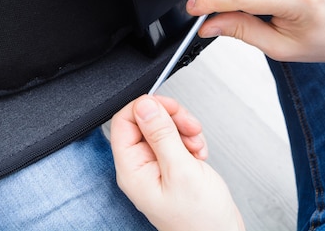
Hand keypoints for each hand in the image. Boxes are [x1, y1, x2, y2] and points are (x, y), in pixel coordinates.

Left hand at [110, 95, 244, 230]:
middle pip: (146, 122)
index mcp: (132, 169)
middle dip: (171, 119)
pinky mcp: (171, 167)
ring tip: (196, 146)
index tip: (168, 107)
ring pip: (163, 129)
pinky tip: (198, 155)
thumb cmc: (200, 220)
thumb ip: (161, 135)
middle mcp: (140, 167)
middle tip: (189, 127)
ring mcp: (156, 167)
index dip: (146, 108)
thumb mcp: (181, 170)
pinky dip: (190, 141)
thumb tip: (145, 106)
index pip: (123, 122)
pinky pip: (176, 140)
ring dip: (183, 130)